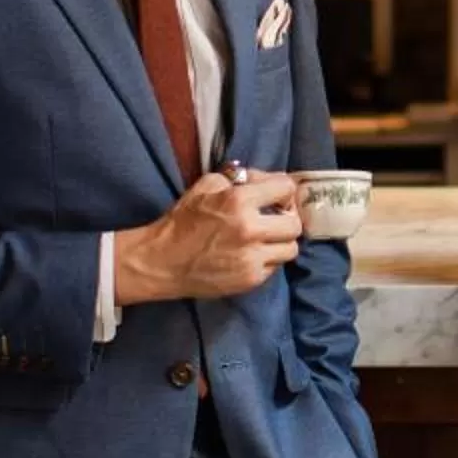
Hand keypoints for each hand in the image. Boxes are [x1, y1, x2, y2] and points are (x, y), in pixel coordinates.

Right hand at [115, 169, 299, 303]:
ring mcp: (252, 258)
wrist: (162, 262)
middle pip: (295, 224)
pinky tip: (251, 255)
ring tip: (265, 240)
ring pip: (291, 249)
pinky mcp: (250, 279)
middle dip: (287, 218)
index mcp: (239, 200)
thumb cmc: (183, 221)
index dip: (283, 191)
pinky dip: (267, 260)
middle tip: (275, 219)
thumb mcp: (206, 186)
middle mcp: (250, 229)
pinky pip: (275, 267)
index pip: (286, 188)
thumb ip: (239, 178)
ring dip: (281, 242)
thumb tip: (266, 180)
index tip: (277, 197)